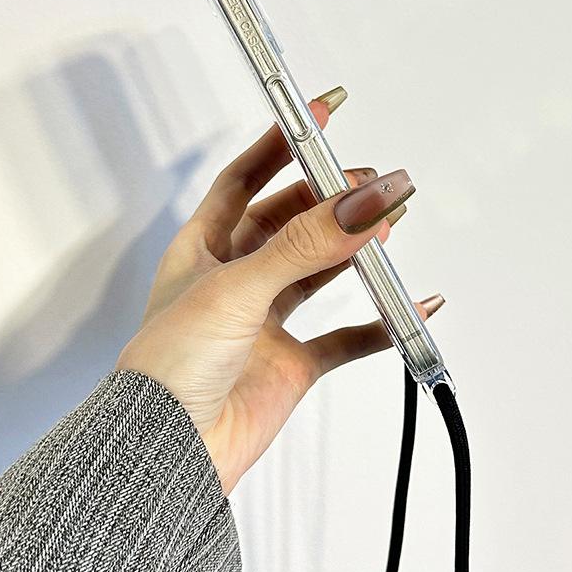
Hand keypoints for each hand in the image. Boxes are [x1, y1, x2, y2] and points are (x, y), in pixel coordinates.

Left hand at [115, 86, 445, 495]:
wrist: (166, 458)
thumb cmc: (165, 371)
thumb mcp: (234, 289)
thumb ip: (302, 246)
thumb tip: (360, 202)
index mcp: (203, 249)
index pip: (245, 178)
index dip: (281, 143)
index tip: (318, 114)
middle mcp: (235, 279)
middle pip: (291, 220)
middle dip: (331, 197)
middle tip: (372, 183)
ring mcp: (265, 321)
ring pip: (320, 270)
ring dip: (354, 247)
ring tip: (388, 224)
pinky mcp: (290, 364)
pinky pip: (345, 336)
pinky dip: (378, 323)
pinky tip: (406, 308)